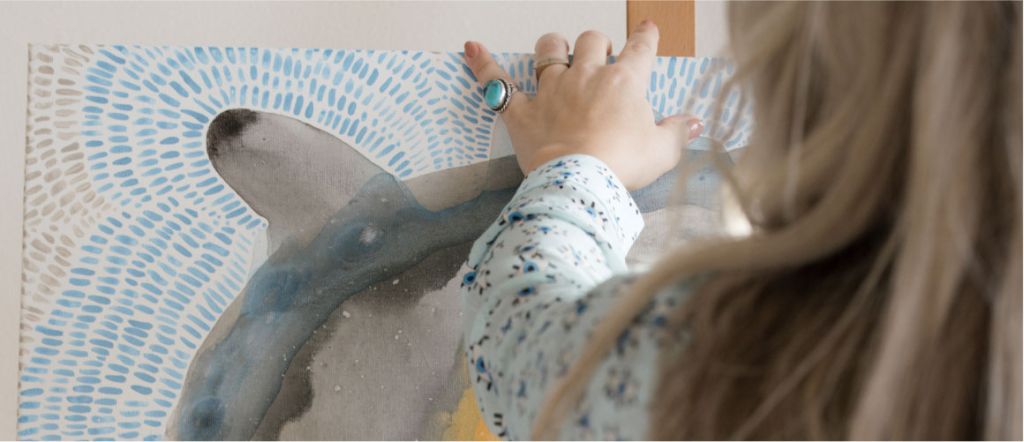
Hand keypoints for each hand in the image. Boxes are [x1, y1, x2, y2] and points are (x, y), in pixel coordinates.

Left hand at [464, 21, 702, 189]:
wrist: (582, 180)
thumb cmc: (623, 165)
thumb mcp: (662, 152)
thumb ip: (677, 133)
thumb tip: (695, 124)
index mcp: (624, 82)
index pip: (640, 50)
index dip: (645, 38)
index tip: (647, 31)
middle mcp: (587, 76)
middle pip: (592, 41)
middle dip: (598, 43)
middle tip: (602, 55)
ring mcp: (552, 90)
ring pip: (549, 50)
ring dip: (553, 46)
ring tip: (556, 48)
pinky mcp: (523, 111)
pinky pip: (497, 82)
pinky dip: (483, 65)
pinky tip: (471, 49)